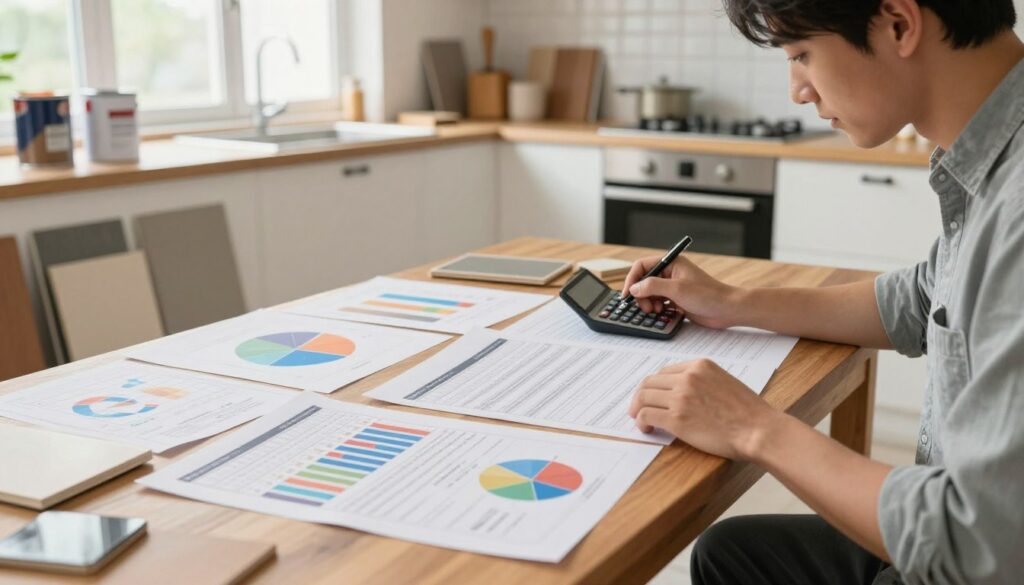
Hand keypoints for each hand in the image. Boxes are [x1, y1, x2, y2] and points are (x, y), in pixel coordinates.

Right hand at [621, 255, 740, 328]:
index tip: (627, 294)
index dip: (632, 279)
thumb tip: (634, 288)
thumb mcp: (677, 289)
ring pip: (650, 293)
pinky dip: (656, 308)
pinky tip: (662, 313)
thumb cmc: (708, 295)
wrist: (727, 309)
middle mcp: (671, 273)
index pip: (642, 266)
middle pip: (644, 281)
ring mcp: (673, 287)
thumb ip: (652, 286)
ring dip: (648, 303)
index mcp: (671, 263)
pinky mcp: (677, 300)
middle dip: (641, 295)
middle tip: (645, 307)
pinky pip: (658, 302)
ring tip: (655, 311)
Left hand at [628, 359, 780, 459]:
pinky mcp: (676, 418)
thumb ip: (701, 381)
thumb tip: (680, 392)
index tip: (652, 396)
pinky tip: (647, 429)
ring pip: (644, 398)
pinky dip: (641, 422)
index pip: (665, 372)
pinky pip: (646, 415)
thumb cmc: (747, 412)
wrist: (758, 430)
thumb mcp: (724, 382)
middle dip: (641, 396)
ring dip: (638, 409)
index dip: (655, 386)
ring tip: (640, 420)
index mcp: (700, 365)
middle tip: (638, 408)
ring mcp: (681, 397)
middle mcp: (687, 377)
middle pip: (650, 382)